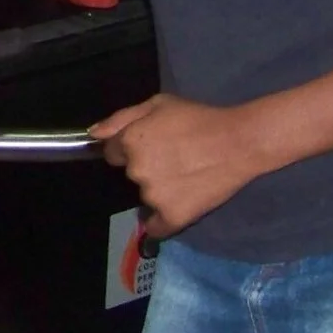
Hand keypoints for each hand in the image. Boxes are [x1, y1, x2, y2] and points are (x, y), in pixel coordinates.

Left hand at [94, 93, 262, 235]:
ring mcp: (153, 196)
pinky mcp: (173, 216)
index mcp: (129, 142)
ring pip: (146, 197)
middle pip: (131, 174)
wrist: (239, 142)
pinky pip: (156, 227)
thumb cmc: (199, 118)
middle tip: (174, 159)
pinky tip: (177, 207)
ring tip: (186, 177)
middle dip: (147, 167)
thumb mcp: (158, 104)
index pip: (113, 153)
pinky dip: (162, 221)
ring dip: (158, 190)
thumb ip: (121, 118)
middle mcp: (136, 171)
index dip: (130, 149)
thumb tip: (93, 135)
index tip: (152, 146)